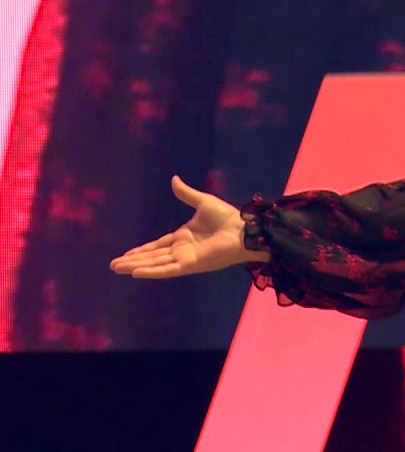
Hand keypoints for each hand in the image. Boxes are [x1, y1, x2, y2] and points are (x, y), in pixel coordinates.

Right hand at [109, 175, 249, 278]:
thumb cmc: (228, 217)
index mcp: (183, 237)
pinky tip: (136, 273)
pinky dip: (152, 271)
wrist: (245, 230)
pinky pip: (168, 269)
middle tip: (113, 265)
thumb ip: (187, 194)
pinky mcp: (191, 265)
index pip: (157, 246)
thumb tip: (174, 179)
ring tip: (117, 268)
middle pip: (152, 257)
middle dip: (132, 260)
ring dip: (136, 266)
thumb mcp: (203, 202)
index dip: (141, 250)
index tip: (126, 254)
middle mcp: (182, 250)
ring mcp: (186, 259)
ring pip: (155, 264)